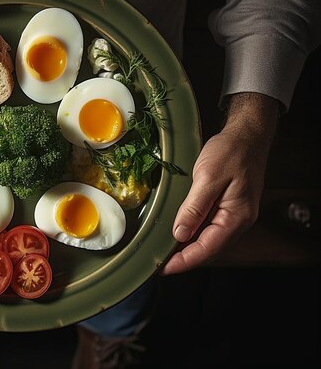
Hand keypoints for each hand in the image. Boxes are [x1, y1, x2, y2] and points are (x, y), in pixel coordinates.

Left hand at [161, 93, 279, 274]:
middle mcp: (238, 220)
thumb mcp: (208, 177)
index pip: (208, 249)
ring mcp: (234, 214)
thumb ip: (194, 207)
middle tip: (158, 263)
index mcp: (236, 216)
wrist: (246, 135)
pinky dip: (193, 233)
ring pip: (209, 239)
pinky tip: (178, 233)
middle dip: (184, 258)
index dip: (184, 261)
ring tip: (164, 251)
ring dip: (188, 248)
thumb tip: (181, 234)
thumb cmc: (230, 152)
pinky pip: (209, 227)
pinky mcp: (228, 206)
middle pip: (209, 248)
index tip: (164, 269)